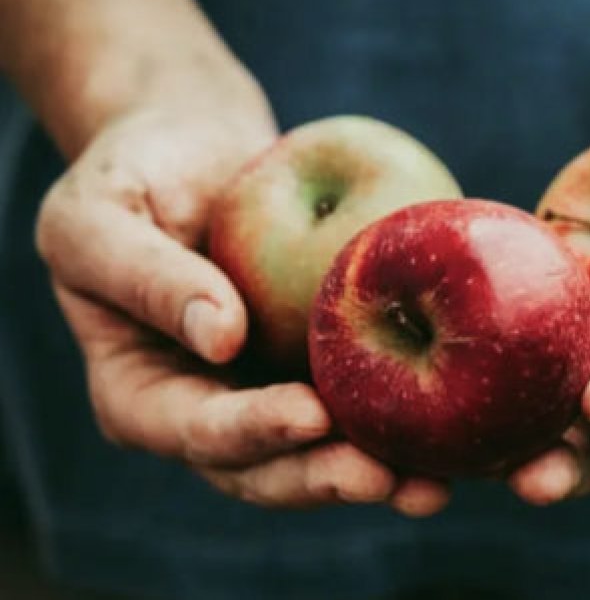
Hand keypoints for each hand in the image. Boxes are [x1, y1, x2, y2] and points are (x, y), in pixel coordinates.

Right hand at [35, 106, 448, 515]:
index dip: (251, 432)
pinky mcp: (312, 364)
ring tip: (431, 484)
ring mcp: (263, 390)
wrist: (191, 149)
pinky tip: (447, 425)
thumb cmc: (130, 177)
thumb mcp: (98, 218)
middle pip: (264, 467)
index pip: (194, 430)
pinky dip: (396, 419)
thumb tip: (220, 337)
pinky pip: (354, 399)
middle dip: (324, 476)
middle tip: (387, 478)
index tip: (309, 415)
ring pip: (318, 451)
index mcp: (142, 394)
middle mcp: (206, 407)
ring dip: (374, 471)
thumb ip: (146, 277)